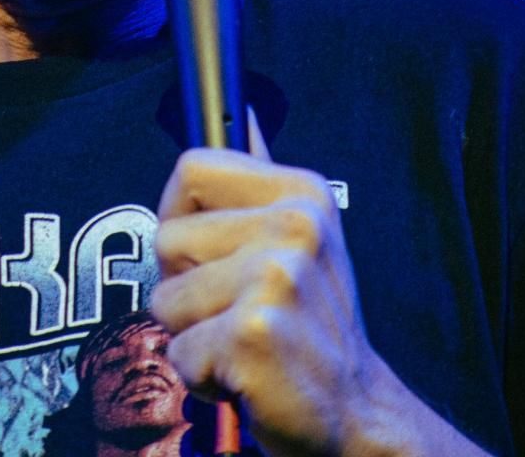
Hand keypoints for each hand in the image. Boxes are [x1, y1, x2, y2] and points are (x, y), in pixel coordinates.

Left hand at [152, 124, 492, 456]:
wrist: (359, 413)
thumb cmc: (315, 325)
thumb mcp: (302, 236)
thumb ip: (260, 178)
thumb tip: (241, 111)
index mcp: (302, 192)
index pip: (190, 169)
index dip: (178, 213)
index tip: (202, 250)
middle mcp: (293, 226)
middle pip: (167, 238)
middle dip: (184, 285)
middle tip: (236, 308)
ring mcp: (275, 278)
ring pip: (165, 299)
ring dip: (193, 334)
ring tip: (242, 340)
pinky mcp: (253, 333)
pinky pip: (178, 351)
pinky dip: (201, 375)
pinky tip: (245, 373)